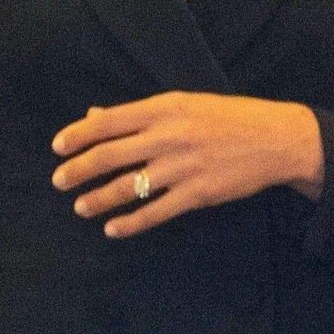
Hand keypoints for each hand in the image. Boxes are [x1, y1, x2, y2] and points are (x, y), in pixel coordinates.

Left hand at [52, 91, 323, 237]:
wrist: (276, 139)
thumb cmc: (227, 117)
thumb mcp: (183, 104)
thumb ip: (138, 114)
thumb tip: (94, 115)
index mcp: (164, 108)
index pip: (108, 122)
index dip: (78, 135)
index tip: (57, 147)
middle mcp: (169, 136)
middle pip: (110, 156)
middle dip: (78, 171)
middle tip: (58, 182)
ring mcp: (182, 167)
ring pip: (127, 188)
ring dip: (98, 199)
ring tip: (80, 207)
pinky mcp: (197, 195)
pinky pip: (155, 212)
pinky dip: (130, 223)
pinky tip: (112, 229)